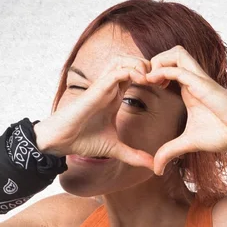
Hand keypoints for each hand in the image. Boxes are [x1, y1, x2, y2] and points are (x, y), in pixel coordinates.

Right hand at [38, 55, 164, 168]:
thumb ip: (134, 155)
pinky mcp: (96, 88)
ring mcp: (102, 86)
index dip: (152, 77)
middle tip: (162, 80)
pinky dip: (131, 71)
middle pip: (131, 61)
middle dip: (149, 66)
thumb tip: (152, 166)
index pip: (136, 75)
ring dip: (140, 64)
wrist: (61, 141)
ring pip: (123, 60)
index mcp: (114, 96)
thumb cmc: (83, 141)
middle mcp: (109, 87)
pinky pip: (116, 70)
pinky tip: (142, 81)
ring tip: (151, 79)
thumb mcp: (115, 150)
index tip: (165, 88)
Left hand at [140, 45, 226, 174]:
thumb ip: (169, 152)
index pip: (168, 67)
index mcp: (188, 88)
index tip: (141, 88)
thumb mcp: (188, 143)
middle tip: (143, 80)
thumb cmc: (221, 134)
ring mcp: (199, 80)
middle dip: (152, 61)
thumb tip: (156, 169)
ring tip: (149, 79)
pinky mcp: (204, 84)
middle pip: (170, 53)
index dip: (152, 72)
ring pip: (176, 52)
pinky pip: (180, 69)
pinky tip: (153, 82)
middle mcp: (193, 80)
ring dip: (158, 61)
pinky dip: (164, 71)